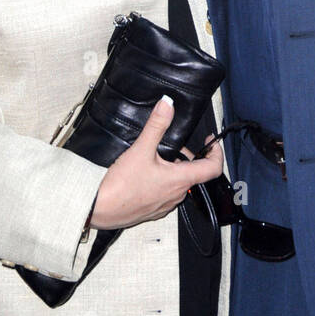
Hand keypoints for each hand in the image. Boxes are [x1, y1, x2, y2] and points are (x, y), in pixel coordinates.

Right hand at [90, 96, 225, 230]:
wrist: (99, 209)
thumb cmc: (120, 186)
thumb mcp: (140, 149)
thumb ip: (157, 125)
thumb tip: (167, 104)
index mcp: (180, 180)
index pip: (213, 168)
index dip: (216, 152)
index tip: (209, 141)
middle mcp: (177, 195)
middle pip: (194, 173)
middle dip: (187, 157)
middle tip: (174, 145)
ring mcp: (165, 205)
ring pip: (179, 184)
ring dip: (174, 169)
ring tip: (156, 158)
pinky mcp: (153, 211)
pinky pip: (166, 194)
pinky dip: (162, 182)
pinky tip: (145, 175)